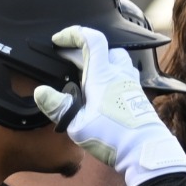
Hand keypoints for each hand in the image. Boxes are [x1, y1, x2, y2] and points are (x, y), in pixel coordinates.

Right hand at [32, 26, 185, 185]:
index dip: (74, 34)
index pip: (91, 40)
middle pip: (106, 49)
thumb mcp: (78, 125)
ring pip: (118, 62)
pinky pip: (125, 78)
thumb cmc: (113, 137)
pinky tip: (104, 96)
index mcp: (103, 75)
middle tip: (71, 63)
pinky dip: (112, 79)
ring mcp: (132, 85)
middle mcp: (120, 75)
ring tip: (88, 79)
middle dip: (87, 51)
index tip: (59, 40)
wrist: (145, 151)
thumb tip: (40, 92)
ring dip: (103, 64)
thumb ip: (58, 106)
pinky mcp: (139, 98)